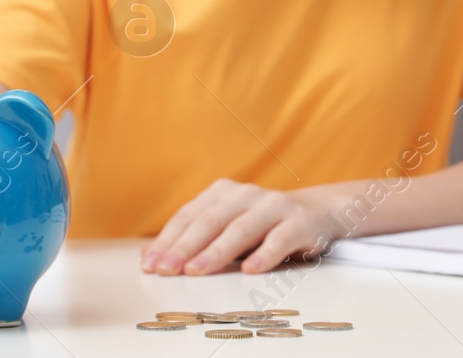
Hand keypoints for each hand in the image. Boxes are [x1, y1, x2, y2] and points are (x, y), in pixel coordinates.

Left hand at [141, 180, 334, 275]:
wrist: (314, 213)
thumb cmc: (259, 226)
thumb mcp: (224, 226)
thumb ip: (192, 238)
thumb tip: (149, 257)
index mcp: (223, 192)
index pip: (190, 215)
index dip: (168, 239)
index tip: (151, 264)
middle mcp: (246, 195)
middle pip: (211, 220)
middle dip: (186, 246)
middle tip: (167, 269)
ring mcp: (274, 206)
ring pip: (242, 228)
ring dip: (217, 250)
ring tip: (197, 270)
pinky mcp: (300, 222)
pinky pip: (280, 239)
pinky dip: (265, 254)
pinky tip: (250, 270)